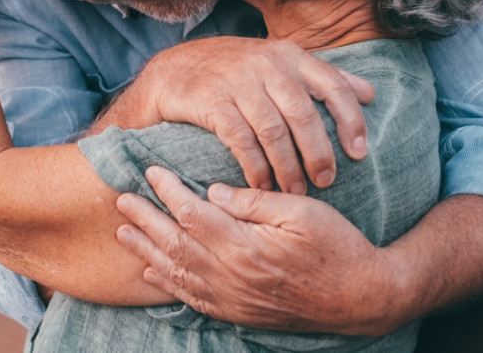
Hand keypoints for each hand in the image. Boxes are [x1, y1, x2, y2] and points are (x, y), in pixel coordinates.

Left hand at [114, 166, 387, 332]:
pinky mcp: (240, 313)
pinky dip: (170, 285)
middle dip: (145, 221)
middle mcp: (233, 277)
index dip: (169, 191)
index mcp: (246, 247)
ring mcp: (234, 300)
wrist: (361, 297)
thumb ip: (255, 201)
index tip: (152, 170)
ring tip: (123, 232)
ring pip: (179, 274)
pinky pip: (194, 300)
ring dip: (148, 252)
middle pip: (176, 246)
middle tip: (121, 199)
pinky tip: (153, 272)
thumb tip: (214, 190)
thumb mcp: (303, 210)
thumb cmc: (337, 247)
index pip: (195, 215)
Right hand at [122, 37, 375, 194]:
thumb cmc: (234, 73)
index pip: (333, 85)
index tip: (359, 153)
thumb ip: (322, 79)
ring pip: (273, 130)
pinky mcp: (211, 100)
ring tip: (295, 192)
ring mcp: (237, 81)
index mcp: (290, 55)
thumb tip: (369, 93)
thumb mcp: (280, 65)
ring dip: (287, 167)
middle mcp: (267, 64)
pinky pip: (241, 140)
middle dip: (319, 152)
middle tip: (327, 182)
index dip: (350, 120)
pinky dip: (255, 168)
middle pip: (304, 113)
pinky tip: (262, 187)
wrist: (172, 70)